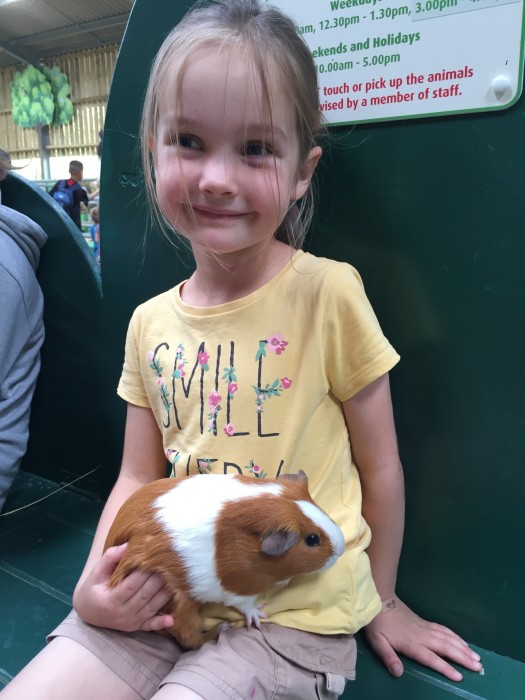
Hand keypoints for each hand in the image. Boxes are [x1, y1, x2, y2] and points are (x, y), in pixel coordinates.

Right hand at [73, 543, 174, 631]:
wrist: (88, 612)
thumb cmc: (93, 588)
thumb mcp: (96, 572)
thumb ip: (110, 557)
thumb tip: (129, 544)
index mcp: (110, 600)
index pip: (132, 584)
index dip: (145, 572)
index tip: (155, 558)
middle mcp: (121, 614)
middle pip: (145, 595)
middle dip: (158, 580)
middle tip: (170, 564)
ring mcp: (129, 622)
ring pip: (151, 608)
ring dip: (165, 594)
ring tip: (176, 578)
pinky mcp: (136, 627)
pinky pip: (150, 626)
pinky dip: (161, 623)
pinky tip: (172, 619)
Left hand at [363, 596, 482, 680]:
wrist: (381, 600)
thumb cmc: (378, 624)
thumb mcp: (377, 642)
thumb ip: (388, 658)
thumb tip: (398, 673)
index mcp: (412, 643)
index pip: (431, 658)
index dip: (445, 667)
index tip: (459, 676)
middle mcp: (423, 636)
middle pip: (446, 648)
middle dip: (463, 658)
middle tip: (479, 667)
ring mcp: (426, 627)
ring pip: (448, 638)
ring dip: (463, 648)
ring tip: (477, 657)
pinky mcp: (426, 622)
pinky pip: (444, 630)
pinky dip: (456, 636)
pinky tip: (463, 642)